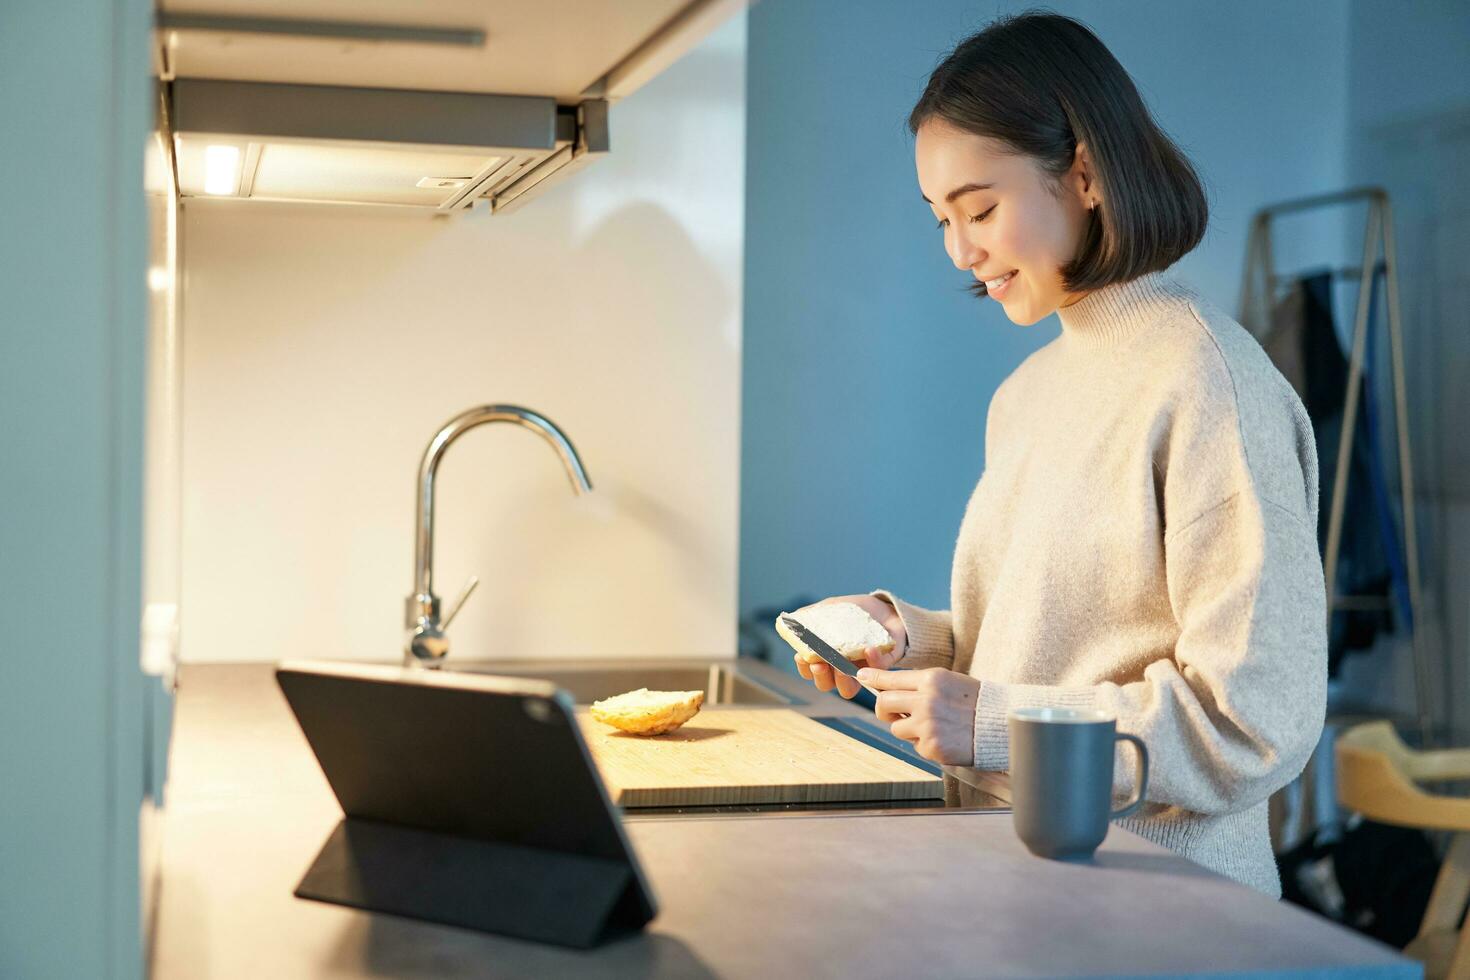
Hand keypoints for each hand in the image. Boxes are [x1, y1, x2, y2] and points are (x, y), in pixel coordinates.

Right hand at [791, 594, 906, 699]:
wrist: (884, 608)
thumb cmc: (853, 612)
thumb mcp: (832, 608)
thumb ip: (813, 614)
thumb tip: (791, 618)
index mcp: (825, 657)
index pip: (808, 670)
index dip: (803, 667)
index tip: (801, 656)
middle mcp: (840, 669)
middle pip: (824, 684)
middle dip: (820, 677)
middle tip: (819, 664)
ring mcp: (860, 671)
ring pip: (847, 690)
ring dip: (842, 681)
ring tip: (842, 666)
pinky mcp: (882, 668)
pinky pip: (876, 672)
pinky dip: (872, 662)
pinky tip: (869, 648)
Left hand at [857, 667, 980, 766]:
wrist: (999, 726)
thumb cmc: (973, 702)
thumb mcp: (947, 681)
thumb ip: (917, 682)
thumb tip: (883, 681)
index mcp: (930, 679)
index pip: (890, 678)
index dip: (872, 678)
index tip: (861, 677)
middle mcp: (926, 700)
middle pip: (883, 703)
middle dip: (885, 710)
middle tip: (896, 714)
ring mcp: (928, 724)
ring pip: (896, 728)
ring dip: (908, 730)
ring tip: (932, 726)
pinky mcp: (932, 746)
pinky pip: (915, 746)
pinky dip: (925, 744)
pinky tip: (944, 738)